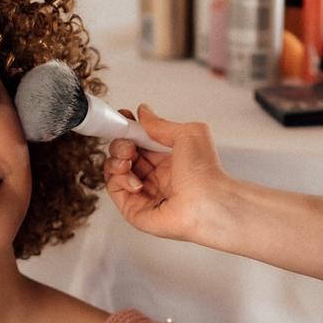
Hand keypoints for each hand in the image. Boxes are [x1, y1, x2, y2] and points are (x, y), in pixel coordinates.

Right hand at [103, 104, 234, 243]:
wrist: (207, 202)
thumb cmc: (205, 173)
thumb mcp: (188, 133)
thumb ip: (162, 124)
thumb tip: (145, 114)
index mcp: (170, 160)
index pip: (141, 142)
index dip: (130, 131)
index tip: (124, 120)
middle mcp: (158, 177)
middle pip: (125, 155)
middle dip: (121, 144)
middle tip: (129, 143)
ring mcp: (145, 193)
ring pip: (116, 171)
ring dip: (117, 160)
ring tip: (129, 159)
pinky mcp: (134, 209)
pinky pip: (115, 189)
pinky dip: (118, 179)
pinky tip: (135, 180)